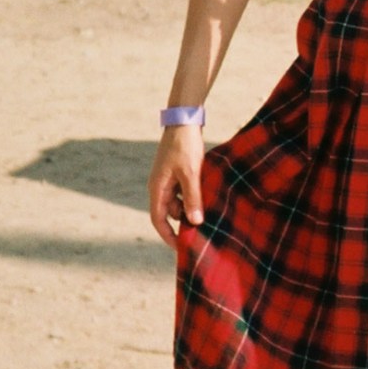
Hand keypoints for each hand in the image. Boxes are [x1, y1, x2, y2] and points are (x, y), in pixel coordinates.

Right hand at [148, 125, 205, 248]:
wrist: (184, 120)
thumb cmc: (185, 146)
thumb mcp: (190, 174)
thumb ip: (192, 198)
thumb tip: (195, 222)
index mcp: (158, 188)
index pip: (158, 220)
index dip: (168, 236)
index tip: (181, 248)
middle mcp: (160, 186)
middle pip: (169, 213)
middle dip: (183, 223)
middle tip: (201, 233)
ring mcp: (168, 179)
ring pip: (178, 202)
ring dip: (191, 209)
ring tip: (209, 215)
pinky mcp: (177, 172)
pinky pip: (183, 191)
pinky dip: (193, 197)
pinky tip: (208, 198)